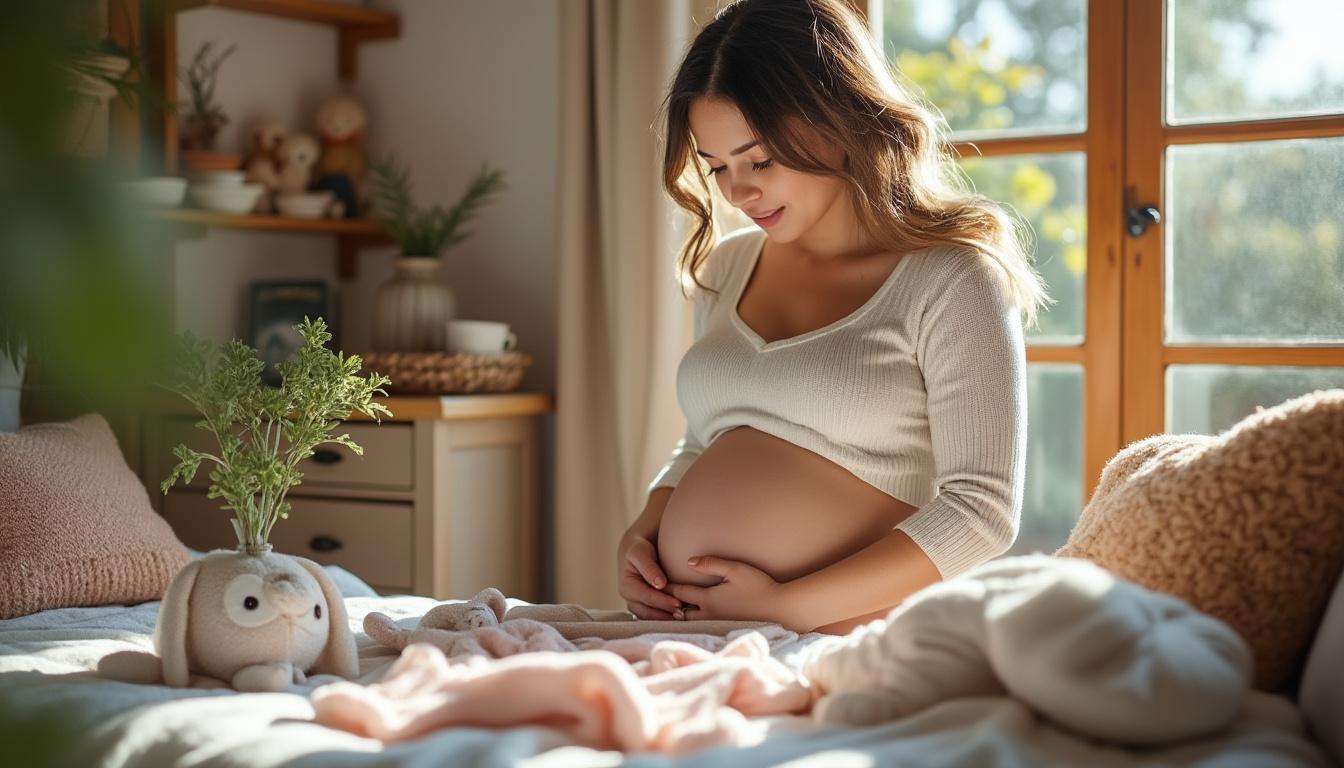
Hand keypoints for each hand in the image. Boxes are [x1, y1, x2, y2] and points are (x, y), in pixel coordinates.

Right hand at [616, 532, 682, 619]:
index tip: (679, 603)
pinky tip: (679, 616)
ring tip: (683, 618)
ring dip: (665, 619)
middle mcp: (630, 599)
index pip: (646, 597)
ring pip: (650, 618)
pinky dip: (665, 617)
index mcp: (626, 586)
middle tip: (684, 615)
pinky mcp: (645, 606)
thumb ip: (649, 568)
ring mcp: (637, 604)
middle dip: (665, 615)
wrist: (636, 548)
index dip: (662, 602)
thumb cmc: (638, 548)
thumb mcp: (640, 552)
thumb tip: (660, 584)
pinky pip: (654, 616)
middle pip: (647, 612)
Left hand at [666, 556, 785, 623]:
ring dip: (681, 617)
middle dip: (670, 606)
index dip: (667, 587)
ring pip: (691, 623)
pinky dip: (693, 626)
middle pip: (681, 612)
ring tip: (671, 613)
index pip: (680, 592)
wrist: (780, 609)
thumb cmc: (760, 586)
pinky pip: (702, 629)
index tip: (657, 584)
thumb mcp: (736, 569)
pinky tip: (693, 624)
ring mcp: (716, 625)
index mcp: (709, 598)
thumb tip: (688, 562)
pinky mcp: (725, 631)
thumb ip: (711, 564)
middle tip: (659, 602)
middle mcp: (709, 614)